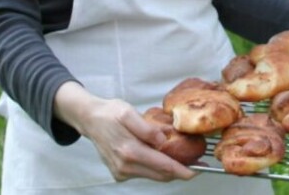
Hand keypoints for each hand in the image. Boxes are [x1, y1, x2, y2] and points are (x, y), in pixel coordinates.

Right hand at [53, 82, 195, 182]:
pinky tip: (161, 156)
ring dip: (168, 169)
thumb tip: (163, 140)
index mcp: (129, 151)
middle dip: (180, 171)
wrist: (90, 119)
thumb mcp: (129, 113)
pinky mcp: (120, 173)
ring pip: (153, 175)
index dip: (183, 170)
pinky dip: (156, 167)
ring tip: (182, 158)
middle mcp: (125, 166)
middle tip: (197, 164)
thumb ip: (147, 128)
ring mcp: (122, 172)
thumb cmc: (110, 113)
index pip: (163, 165)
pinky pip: (144, 173)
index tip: (199, 170)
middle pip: (160, 174)